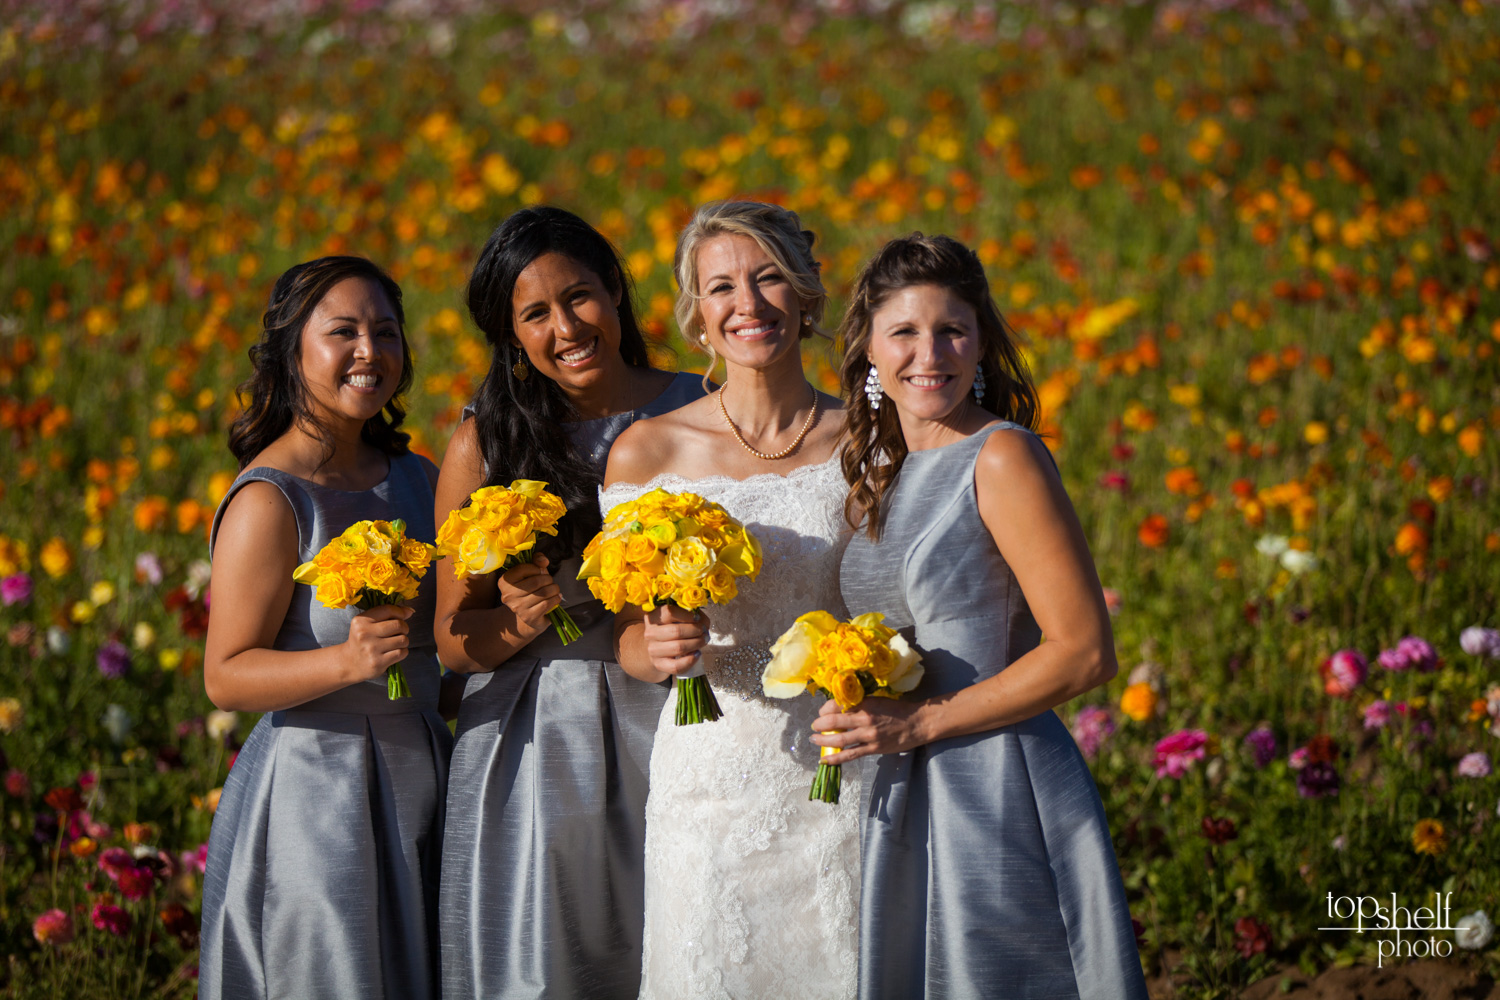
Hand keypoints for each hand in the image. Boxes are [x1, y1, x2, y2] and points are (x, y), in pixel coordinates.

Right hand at [341, 604, 412, 681]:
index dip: (400, 612)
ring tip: (396, 643)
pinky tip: (394, 652)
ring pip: (402, 639)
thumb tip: (409, 611)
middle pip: (398, 625)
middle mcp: (364, 634)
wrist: (350, 663)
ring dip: (403, 641)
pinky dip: (402, 652)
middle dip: (404, 627)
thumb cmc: (363, 639)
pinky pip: (401, 653)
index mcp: (361, 621)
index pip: (388, 610)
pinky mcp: (378, 662)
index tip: (403, 616)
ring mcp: (371, 649)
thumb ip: (387, 614)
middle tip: (399, 632)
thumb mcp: (367, 623)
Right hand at [497, 554, 560, 631]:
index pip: (522, 569)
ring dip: (554, 589)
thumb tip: (543, 561)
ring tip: (555, 589)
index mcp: (504, 581)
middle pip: (536, 581)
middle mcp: (508, 595)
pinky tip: (556, 597)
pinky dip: (556, 599)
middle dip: (548, 579)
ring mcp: (518, 608)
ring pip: (543, 592)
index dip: (537, 568)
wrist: (529, 616)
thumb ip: (536, 560)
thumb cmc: (531, 589)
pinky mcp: (529, 617)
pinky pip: (547, 603)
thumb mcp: (532, 572)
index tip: (541, 572)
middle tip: (550, 581)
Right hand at [643, 604, 709, 677]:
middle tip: (704, 631)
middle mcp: (650, 633)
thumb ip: (692, 615)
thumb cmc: (672, 629)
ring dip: (695, 643)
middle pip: (675, 631)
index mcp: (653, 617)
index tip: (697, 618)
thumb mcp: (679, 618)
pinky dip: (690, 660)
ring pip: (678, 647)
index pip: (669, 612)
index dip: (686, 615)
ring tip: (703, 640)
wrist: (659, 649)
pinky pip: (676, 665)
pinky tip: (697, 653)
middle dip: (695, 630)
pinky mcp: (659, 664)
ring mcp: (653, 650)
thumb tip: (702, 622)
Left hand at [810, 696, 931, 763]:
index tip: (822, 712)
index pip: (837, 704)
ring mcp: (868, 735)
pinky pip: (850, 754)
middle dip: (819, 724)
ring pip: (840, 738)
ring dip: (823, 740)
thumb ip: (859, 704)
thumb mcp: (876, 700)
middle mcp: (865, 718)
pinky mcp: (873, 749)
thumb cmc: (896, 709)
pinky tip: (825, 760)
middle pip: (834, 721)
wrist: (916, 723)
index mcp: (865, 703)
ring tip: (814, 740)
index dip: (825, 709)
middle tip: (814, 726)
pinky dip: (836, 757)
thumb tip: (839, 708)